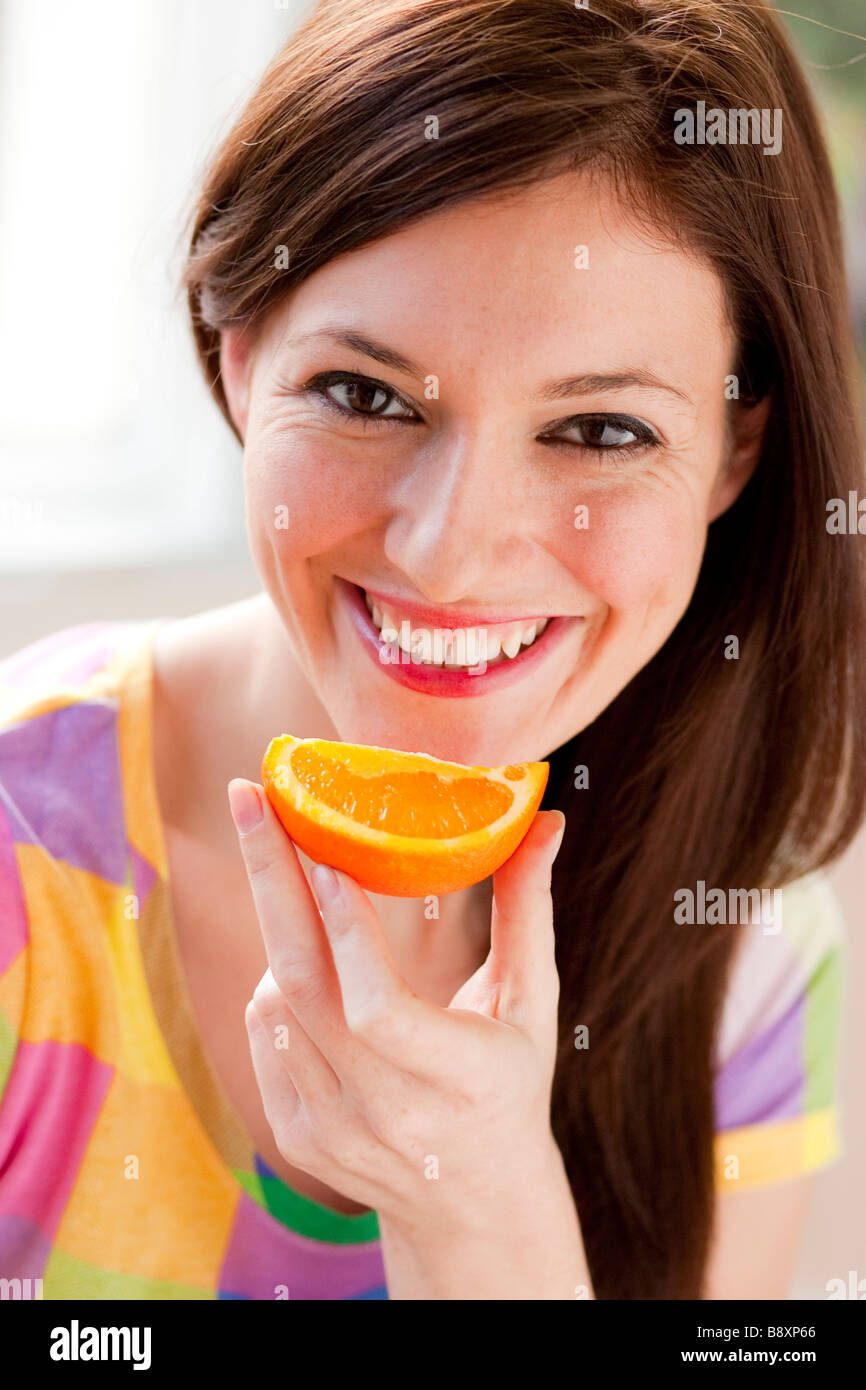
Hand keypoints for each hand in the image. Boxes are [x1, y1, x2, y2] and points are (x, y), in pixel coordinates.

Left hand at [228, 777, 565, 1237]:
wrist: (472, 1203)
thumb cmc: (510, 1082)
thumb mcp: (530, 1001)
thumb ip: (527, 909)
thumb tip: (547, 820)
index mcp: (457, 1077)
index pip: (380, 1009)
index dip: (350, 935)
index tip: (325, 856)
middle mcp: (386, 1113)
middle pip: (303, 987)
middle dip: (270, 880)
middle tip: (247, 799)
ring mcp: (332, 1132)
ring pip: (273, 1004)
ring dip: (282, 929)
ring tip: (305, 886)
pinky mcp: (295, 1139)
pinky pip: (263, 1035)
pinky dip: (276, 984)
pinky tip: (307, 963)